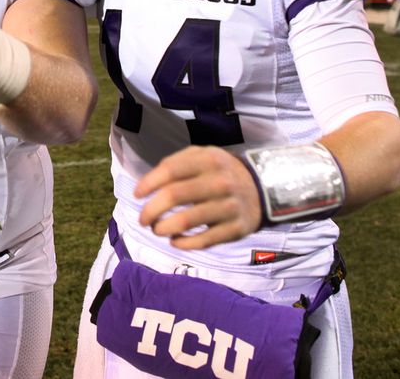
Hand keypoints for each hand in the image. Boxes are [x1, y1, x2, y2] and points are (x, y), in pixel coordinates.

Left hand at [134, 146, 261, 249]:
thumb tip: (147, 185)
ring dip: (163, 228)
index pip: (170, 170)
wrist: (262, 189)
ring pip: (185, 221)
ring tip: (157, 229)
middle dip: (150, 210)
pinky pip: (203, 241)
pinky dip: (183, 243)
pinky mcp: (235, 229)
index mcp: (209, 160)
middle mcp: (220, 182)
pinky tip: (175, 241)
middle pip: (174, 195)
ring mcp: (229, 206)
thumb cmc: (220, 172)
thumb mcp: (203, 156)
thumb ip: (176, 163)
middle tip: (143, 219)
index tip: (137, 195)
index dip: (149, 183)